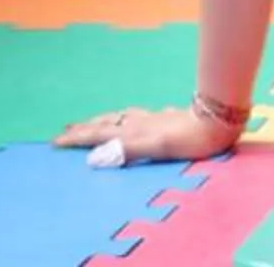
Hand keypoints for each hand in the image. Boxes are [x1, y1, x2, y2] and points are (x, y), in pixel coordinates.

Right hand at [52, 101, 240, 164]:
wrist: (218, 120)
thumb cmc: (189, 139)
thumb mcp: (157, 147)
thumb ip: (126, 150)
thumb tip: (94, 157)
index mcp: (134, 130)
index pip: (98, 134)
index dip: (77, 138)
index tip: (55, 141)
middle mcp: (141, 121)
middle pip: (108, 122)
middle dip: (86, 127)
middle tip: (67, 129)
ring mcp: (155, 118)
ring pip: (123, 117)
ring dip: (105, 120)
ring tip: (96, 122)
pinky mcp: (169, 117)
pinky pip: (141, 116)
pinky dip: (129, 118)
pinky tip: (139, 117)